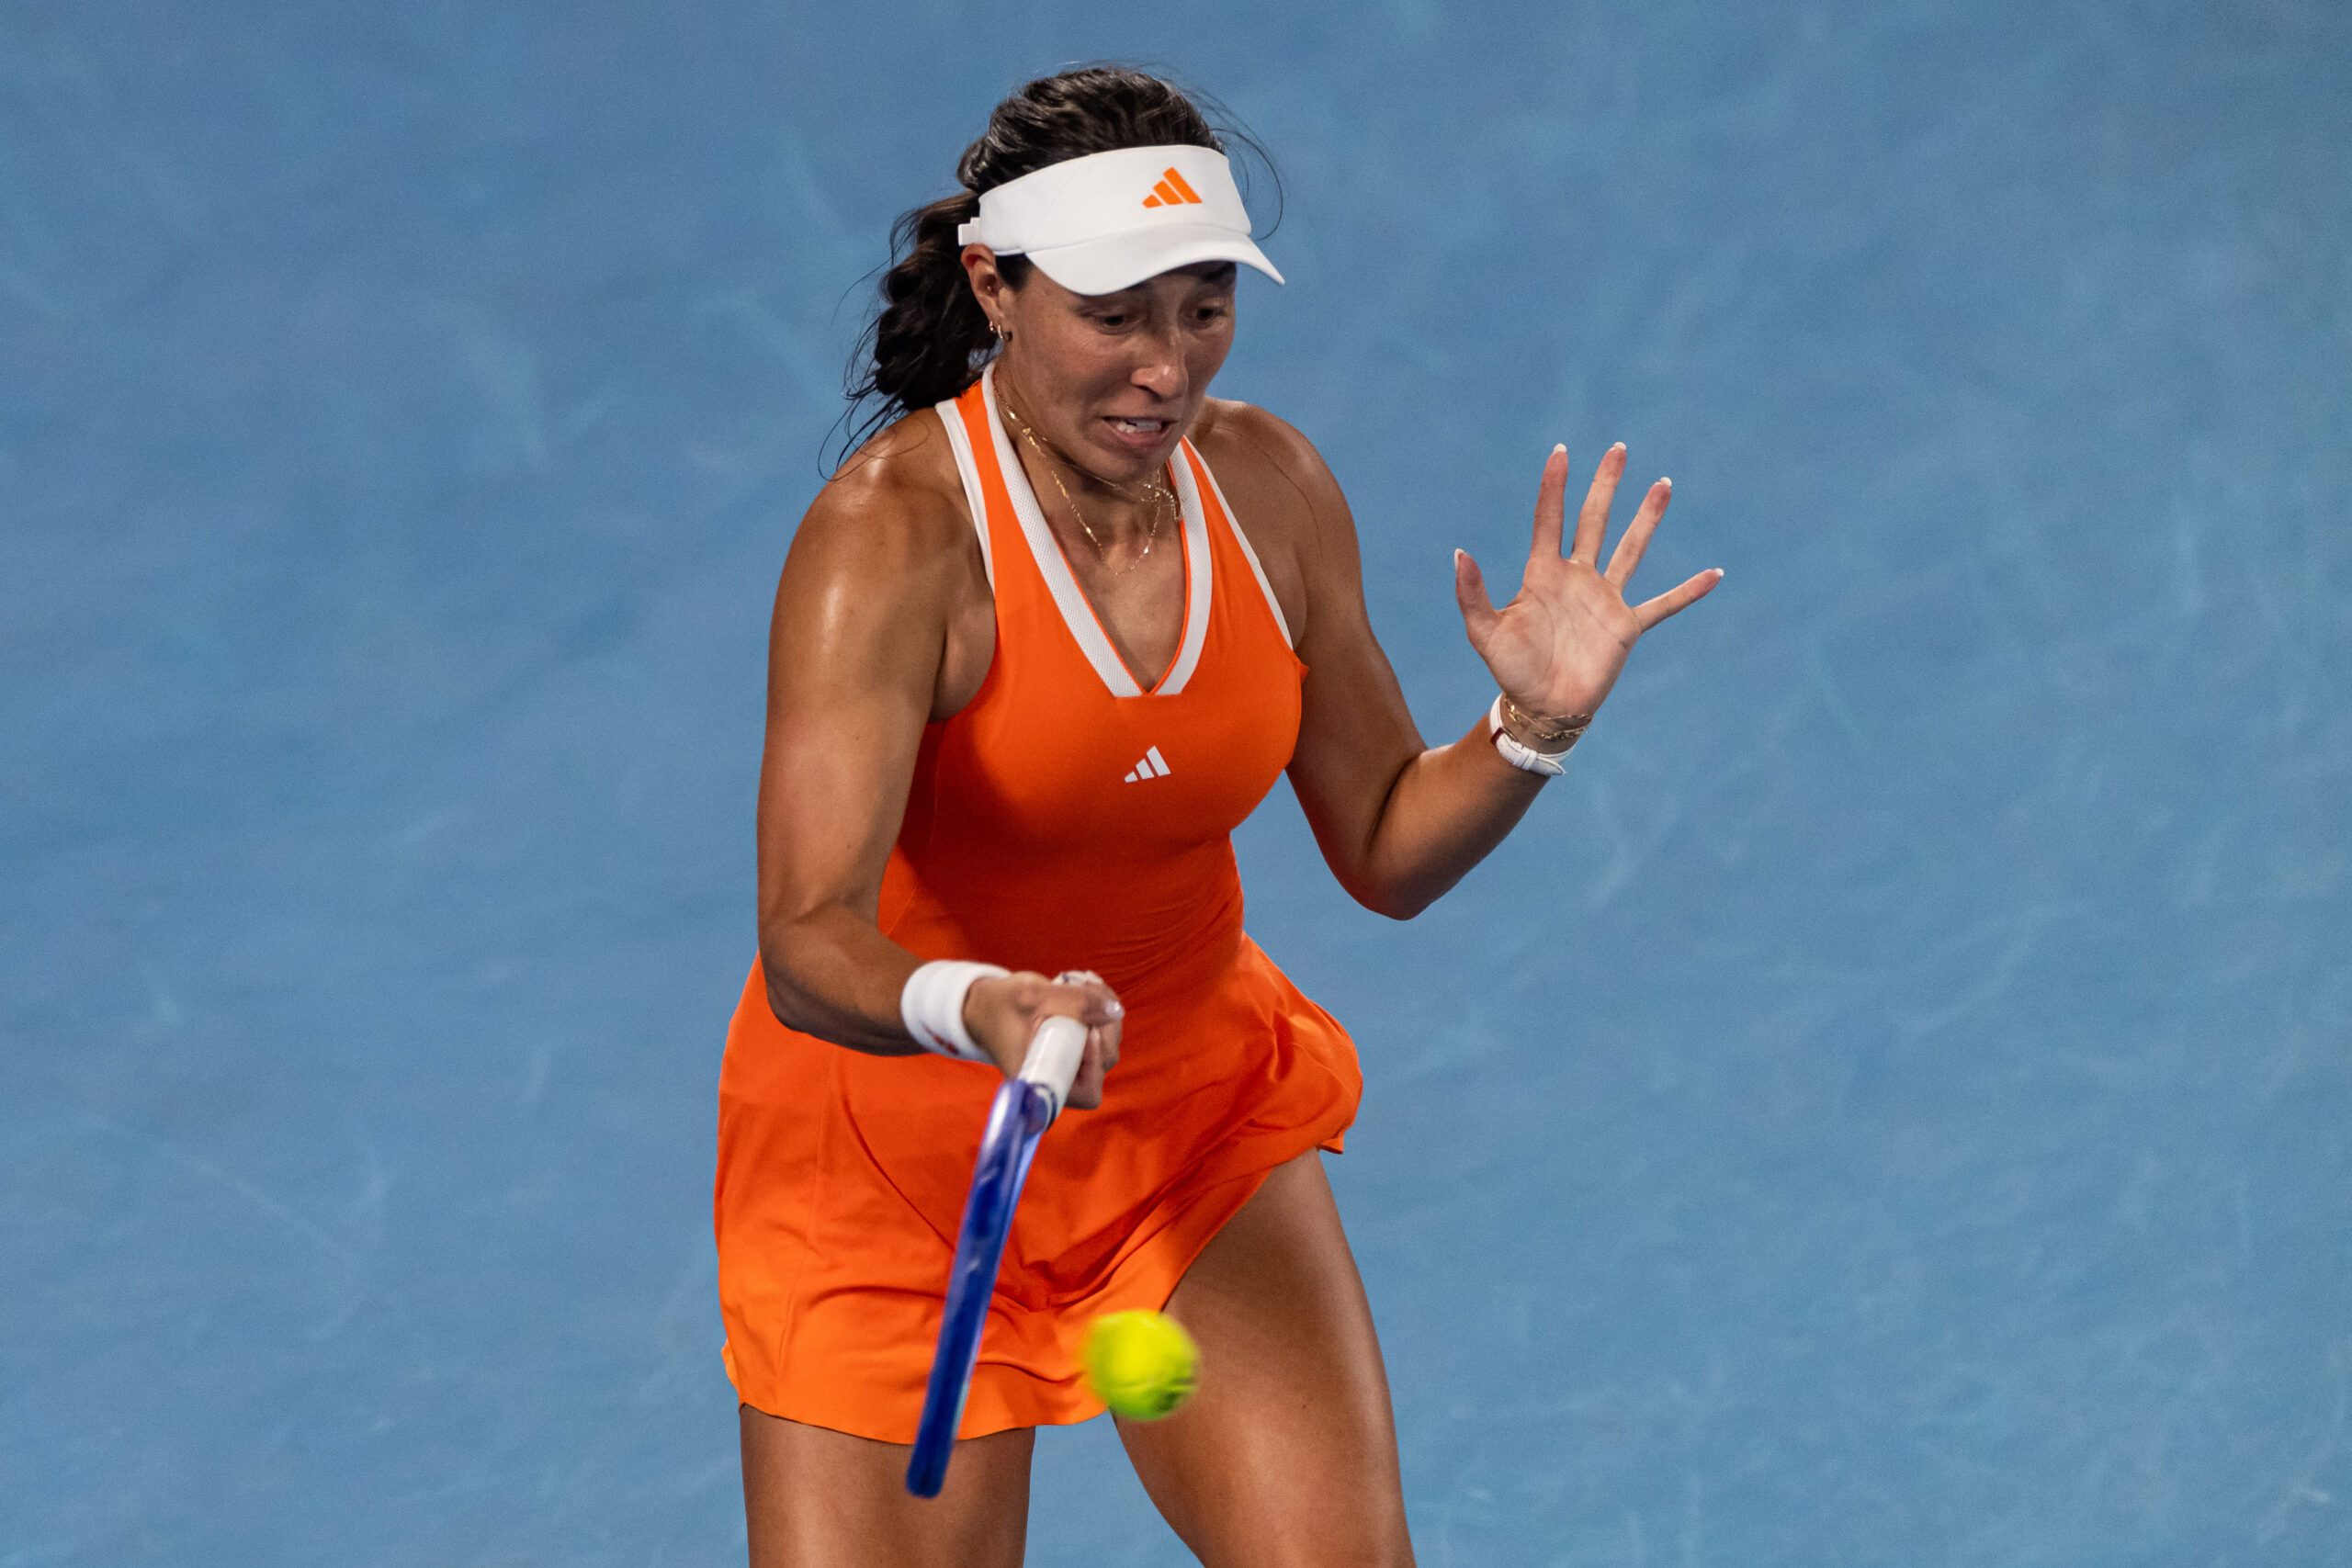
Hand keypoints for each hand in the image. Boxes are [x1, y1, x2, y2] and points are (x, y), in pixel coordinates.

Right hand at [962, 969, 1123, 1109]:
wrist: (986, 1005)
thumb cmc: (1000, 1005)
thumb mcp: (1031, 996)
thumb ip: (1074, 1001)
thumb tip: (1116, 1011)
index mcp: (1041, 1080)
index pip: (1086, 1092)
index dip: (1094, 1063)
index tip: (1087, 1031)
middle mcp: (1059, 1076)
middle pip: (1103, 1062)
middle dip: (1103, 1024)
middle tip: (1087, 990)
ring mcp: (1069, 1061)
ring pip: (1106, 1044)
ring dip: (1104, 1009)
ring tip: (1082, 981)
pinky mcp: (1075, 1045)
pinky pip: (1102, 1030)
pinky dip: (1101, 1006)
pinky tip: (1086, 984)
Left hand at [1454, 443, 1720, 727]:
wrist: (1542, 708)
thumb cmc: (1511, 671)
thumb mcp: (1485, 632)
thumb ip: (1472, 594)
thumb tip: (1459, 553)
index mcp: (1543, 574)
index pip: (1549, 520)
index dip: (1554, 487)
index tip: (1561, 452)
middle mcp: (1577, 578)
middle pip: (1594, 521)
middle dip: (1606, 485)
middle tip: (1618, 449)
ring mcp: (1605, 600)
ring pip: (1630, 549)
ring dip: (1647, 518)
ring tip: (1663, 484)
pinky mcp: (1626, 627)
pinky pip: (1663, 605)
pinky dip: (1687, 591)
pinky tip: (1714, 574)